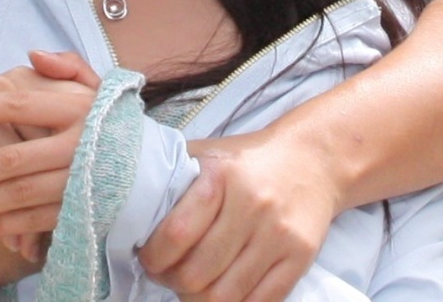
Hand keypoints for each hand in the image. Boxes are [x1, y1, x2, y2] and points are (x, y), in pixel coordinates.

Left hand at [0, 51, 99, 250]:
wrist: (160, 176)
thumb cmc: (118, 127)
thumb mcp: (101, 89)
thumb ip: (68, 67)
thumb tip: (32, 56)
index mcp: (76, 110)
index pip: (17, 105)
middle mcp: (75, 146)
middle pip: (9, 159)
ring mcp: (76, 184)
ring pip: (15, 196)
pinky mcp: (77, 215)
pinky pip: (30, 223)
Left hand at [137, 130, 337, 301]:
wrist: (310, 160)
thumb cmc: (246, 161)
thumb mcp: (207, 154)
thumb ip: (174, 178)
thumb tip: (131, 209)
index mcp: (220, 175)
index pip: (176, 233)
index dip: (153, 257)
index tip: (146, 258)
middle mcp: (250, 204)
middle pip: (198, 273)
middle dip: (172, 282)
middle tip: (165, 276)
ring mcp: (277, 234)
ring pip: (225, 296)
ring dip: (197, 300)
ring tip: (189, 288)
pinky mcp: (299, 258)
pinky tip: (219, 294)